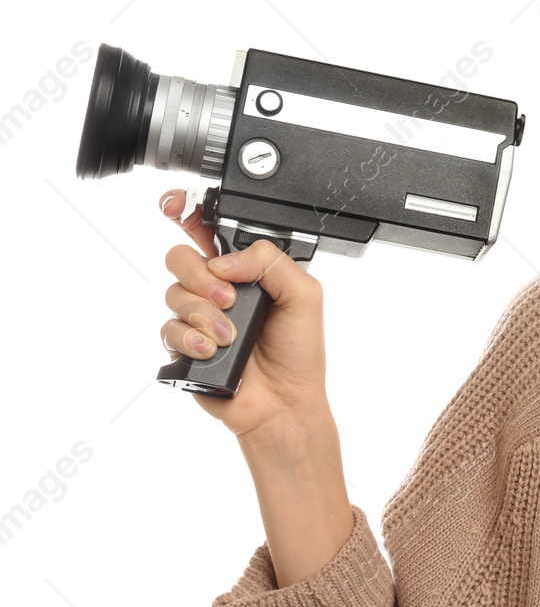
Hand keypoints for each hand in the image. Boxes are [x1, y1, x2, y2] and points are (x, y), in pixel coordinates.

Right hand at [157, 189, 330, 441]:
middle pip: (181, 256)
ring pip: (174, 292)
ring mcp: (197, 316)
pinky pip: (167, 329)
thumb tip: (227, 260)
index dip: (188, 211)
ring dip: (204, 313)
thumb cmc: (298, 352)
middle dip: (201, 274)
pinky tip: (213, 348)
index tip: (176, 204)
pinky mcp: (183, 345)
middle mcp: (217, 288)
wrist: (284, 402)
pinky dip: (190, 337)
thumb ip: (271, 262)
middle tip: (229, 299)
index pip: (211, 230)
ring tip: (231, 334)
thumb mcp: (305, 295)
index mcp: (247, 269)